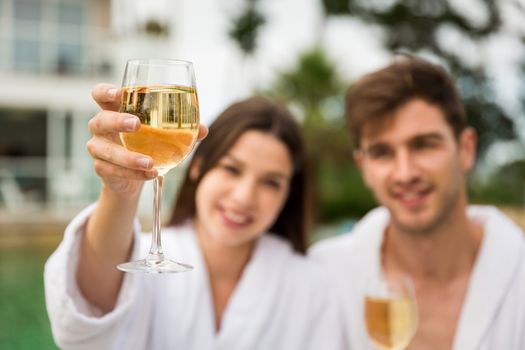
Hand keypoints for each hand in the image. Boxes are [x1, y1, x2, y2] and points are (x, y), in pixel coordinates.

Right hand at [86, 83, 208, 195]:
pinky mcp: (102, 168)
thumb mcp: (164, 134)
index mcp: (114, 110)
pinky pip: (114, 171)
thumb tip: (204, 129)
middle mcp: (101, 127)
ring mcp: (98, 148)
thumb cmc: (148, 143)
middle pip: (100, 120)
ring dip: (128, 157)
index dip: (105, 91)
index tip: (118, 93)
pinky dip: (134, 174)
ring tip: (149, 162)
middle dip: (117, 121)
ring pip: (106, 150)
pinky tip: (151, 174)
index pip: (100, 94)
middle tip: (137, 124)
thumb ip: (182, 130)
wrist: (134, 175)